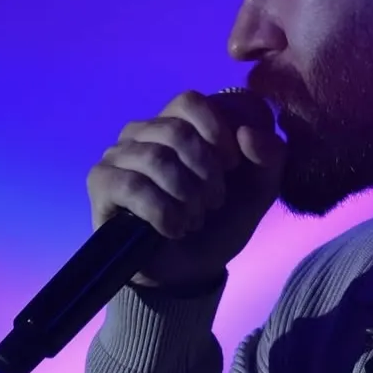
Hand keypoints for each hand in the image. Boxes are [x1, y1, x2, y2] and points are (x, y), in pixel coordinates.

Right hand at [86, 88, 284, 290]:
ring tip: (193, 220)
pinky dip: (163, 214)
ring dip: (186, 197)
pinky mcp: (101, 182)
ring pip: (156, 159)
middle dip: (206, 175)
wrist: (190, 271)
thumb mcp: (260, 191)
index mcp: (179, 122)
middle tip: (213, 204)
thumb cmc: (221, 223)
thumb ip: (271, 157)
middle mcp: (144, 131)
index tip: (232, 167)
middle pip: (176, 131)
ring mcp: (118, 155)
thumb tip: (247, 134)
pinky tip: (172, 229)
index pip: (191, 101)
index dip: (217, 132)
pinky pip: (132, 186)